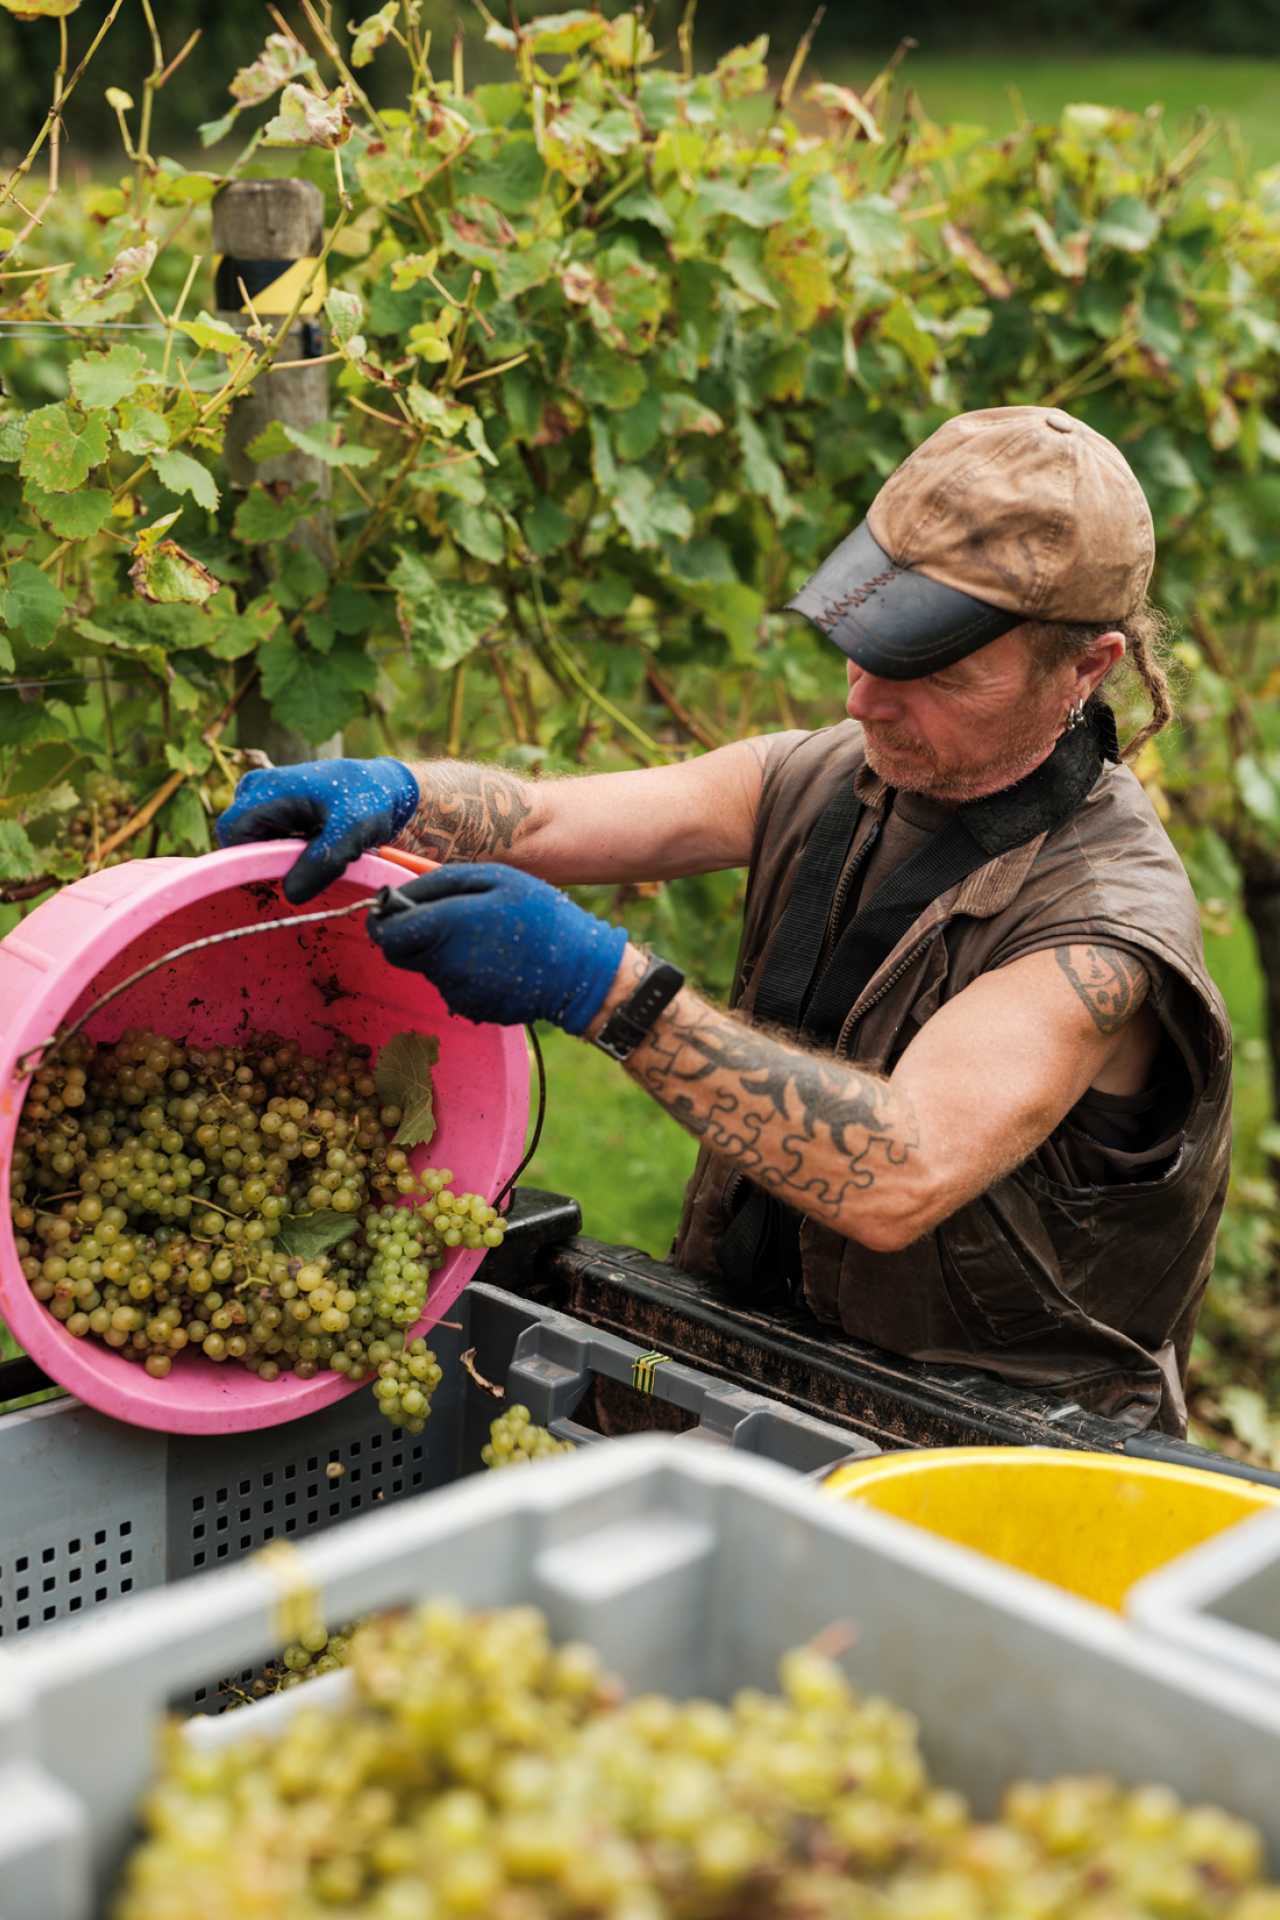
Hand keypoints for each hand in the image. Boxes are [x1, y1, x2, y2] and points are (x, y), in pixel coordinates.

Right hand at [215, 757, 418, 904]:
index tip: (283, 877)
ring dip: (279, 859)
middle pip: (240, 841)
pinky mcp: (272, 811)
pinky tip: (313, 850)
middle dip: (268, 862)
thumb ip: (323, 862)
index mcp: (267, 789)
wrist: (383, 787)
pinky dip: (286, 854)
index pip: (233, 833)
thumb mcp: (352, 830)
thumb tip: (290, 895)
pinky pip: (265, 842)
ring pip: (253, 845)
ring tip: (315, 854)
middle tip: (308, 868)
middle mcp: (256, 791)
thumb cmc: (369, 800)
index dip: (250, 861)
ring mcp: (262, 800)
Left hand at [367, 864, 628, 1032]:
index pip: (386, 933)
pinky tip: (494, 963)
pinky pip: (450, 986)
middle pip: (400, 953)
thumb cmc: (540, 915)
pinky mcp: (469, 1008)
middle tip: (444, 922)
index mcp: (447, 925)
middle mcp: (443, 963)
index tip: (390, 913)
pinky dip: (463, 973)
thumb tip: (398, 894)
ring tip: (484, 940)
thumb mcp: (496, 878)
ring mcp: (455, 991)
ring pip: (427, 968)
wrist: (580, 973)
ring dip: (442, 953)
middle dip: (411, 937)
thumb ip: (440, 882)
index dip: (381, 922)